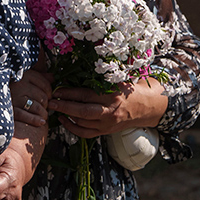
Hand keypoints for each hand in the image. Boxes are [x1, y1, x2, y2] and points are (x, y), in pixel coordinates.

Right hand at [11, 69, 52, 126]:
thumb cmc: (12, 86)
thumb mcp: (24, 77)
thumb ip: (39, 77)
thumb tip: (52, 78)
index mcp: (25, 76)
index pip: (45, 84)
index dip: (50, 92)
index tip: (49, 97)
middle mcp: (20, 85)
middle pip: (43, 97)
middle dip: (47, 104)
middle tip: (44, 107)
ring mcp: (15, 98)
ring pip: (37, 108)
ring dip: (43, 113)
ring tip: (44, 115)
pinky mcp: (11, 110)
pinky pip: (27, 116)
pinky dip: (36, 120)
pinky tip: (41, 122)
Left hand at [50, 77, 166, 138]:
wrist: (149, 106)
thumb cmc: (133, 88)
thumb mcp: (119, 78)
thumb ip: (101, 76)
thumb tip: (79, 66)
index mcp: (112, 95)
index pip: (86, 95)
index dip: (69, 92)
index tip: (56, 88)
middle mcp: (110, 112)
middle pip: (82, 111)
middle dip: (64, 106)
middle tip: (50, 101)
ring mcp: (108, 124)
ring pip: (83, 124)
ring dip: (66, 116)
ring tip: (55, 108)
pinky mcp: (106, 132)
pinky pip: (86, 134)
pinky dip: (73, 129)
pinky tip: (64, 120)